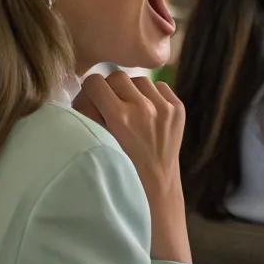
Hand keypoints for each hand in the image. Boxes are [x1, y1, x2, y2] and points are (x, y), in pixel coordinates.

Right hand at [75, 72, 190, 262]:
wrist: (156, 186)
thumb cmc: (121, 168)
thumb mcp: (98, 143)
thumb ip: (87, 114)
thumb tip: (85, 91)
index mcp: (120, 117)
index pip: (95, 82)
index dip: (90, 92)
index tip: (91, 101)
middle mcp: (144, 109)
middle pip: (116, 77)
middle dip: (109, 89)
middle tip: (109, 106)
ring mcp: (165, 108)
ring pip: (138, 79)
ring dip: (131, 91)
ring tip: (129, 111)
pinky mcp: (178, 108)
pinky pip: (158, 86)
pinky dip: (150, 96)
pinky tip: (146, 114)